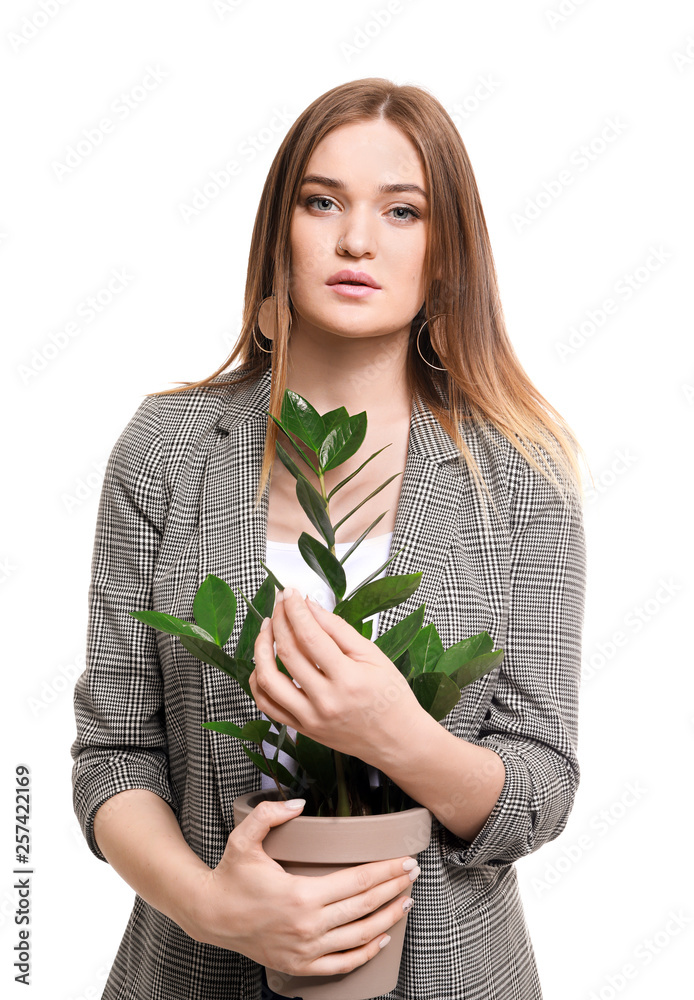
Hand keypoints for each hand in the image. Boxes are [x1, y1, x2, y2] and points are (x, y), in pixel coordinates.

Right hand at [186, 798, 420, 977]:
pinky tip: (381, 939)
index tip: (405, 860)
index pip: (357, 881)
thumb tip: (299, 803)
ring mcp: (305, 949)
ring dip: (388, 919)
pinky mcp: (300, 965)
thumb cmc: (230, 876)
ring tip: (406, 902)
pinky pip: (342, 963)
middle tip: (414, 874)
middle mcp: (308, 926)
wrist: (210, 916)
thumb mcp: (244, 839)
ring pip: (359, 936)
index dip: (385, 871)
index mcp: (301, 895)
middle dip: (394, 888)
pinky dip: (366, 953)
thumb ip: (270, 815)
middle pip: (365, 907)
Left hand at [249, 588, 423, 767]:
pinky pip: (267, 705)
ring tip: (268, 628)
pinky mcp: (303, 729)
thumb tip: (310, 606)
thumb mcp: (373, 655)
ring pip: (268, 680)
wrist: (397, 740)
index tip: (290, 592)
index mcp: (348, 679)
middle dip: (279, 620)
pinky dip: (258, 681)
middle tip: (280, 602)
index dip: (295, 609)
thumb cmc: (391, 696)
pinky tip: (264, 662)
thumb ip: (339, 629)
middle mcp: (326, 701)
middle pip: (288, 653)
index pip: (310, 636)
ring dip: (261, 648)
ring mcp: (311, 718)